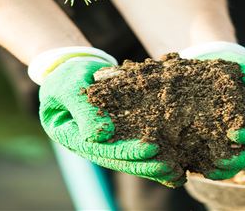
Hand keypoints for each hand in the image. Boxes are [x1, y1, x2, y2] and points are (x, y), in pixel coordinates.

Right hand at [31, 47, 183, 186]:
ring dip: (154, 168)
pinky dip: (155, 158)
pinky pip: (136, 150)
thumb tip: (101, 136)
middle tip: (172, 168)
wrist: (71, 71)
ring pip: (130, 160)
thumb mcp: (69, 87)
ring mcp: (104, 144)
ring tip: (177, 173)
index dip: (128, 151)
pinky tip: (175, 166)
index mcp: (72, 137)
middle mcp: (89, 146)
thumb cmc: (67, 76)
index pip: (103, 149)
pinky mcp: (118, 137)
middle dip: (147, 165)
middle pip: (119, 161)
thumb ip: (83, 109)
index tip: (152, 148)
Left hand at [180, 42, 244, 178]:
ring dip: (232, 166)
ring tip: (212, 167)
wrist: (220, 70)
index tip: (233, 134)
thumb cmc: (239, 68)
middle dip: (242, 157)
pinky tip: (207, 170)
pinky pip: (235, 162)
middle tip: (220, 158)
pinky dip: (222, 169)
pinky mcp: (238, 144)